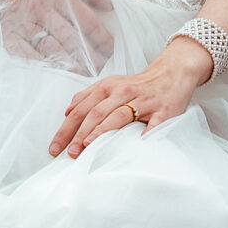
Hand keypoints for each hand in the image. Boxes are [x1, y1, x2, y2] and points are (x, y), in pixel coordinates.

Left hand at [48, 38, 214, 158]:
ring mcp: (144, 101)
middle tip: (70, 153)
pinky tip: (138, 144)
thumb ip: (88, 97)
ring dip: (102, 131)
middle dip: (80, 134)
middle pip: (96, 113)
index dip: (66, 129)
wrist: (172, 73)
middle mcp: (123, 92)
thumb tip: (67, 112)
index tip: (55, 148)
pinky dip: (146, 134)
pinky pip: (154, 124)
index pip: (81, 110)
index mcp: (107, 88)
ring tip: (89, 146)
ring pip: (119, 116)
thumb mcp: (111, 85)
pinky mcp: (163, 110)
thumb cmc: (138, 85)